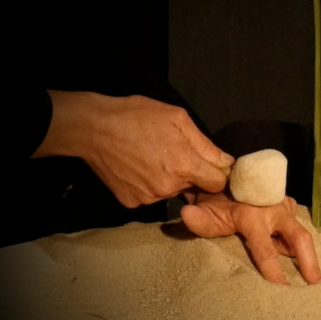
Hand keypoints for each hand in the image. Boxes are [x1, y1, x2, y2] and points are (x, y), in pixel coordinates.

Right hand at [34, 91, 234, 206]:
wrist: (92, 127)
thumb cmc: (137, 116)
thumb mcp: (178, 119)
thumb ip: (205, 145)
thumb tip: (228, 163)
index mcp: (185, 166)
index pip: (217, 183)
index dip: (216, 173)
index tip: (208, 164)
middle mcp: (169, 187)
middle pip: (194, 187)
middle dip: (191, 174)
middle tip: (173, 153)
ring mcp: (148, 198)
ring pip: (172, 191)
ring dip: (169, 179)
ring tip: (153, 157)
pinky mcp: (132, 203)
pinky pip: (151, 196)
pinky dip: (149, 184)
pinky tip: (139, 167)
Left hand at [180, 192, 320, 284]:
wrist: (227, 174)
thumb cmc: (215, 199)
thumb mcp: (205, 211)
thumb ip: (199, 221)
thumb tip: (187, 215)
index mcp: (253, 216)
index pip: (265, 250)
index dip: (274, 272)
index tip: (283, 290)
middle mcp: (275, 210)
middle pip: (300, 238)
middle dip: (311, 263)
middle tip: (319, 285)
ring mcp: (285, 206)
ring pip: (301, 232)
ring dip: (310, 255)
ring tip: (318, 280)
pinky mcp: (289, 205)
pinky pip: (297, 225)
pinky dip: (301, 244)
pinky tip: (306, 261)